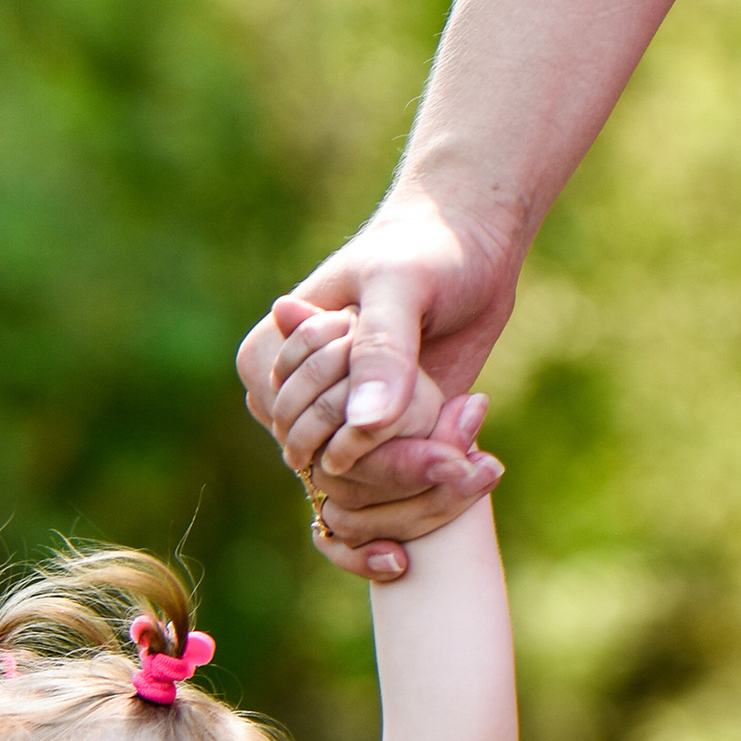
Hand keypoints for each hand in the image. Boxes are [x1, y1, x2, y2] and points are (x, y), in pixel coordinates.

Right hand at [238, 181, 525, 569]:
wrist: (470, 248)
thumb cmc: (428, 248)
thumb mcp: (403, 285)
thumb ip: (382, 351)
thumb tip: (361, 425)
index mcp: (264, 360)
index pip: (299, 435)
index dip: (361, 442)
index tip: (435, 416)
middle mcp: (287, 400)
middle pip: (329, 474)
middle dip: (402, 466)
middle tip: (466, 439)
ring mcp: (329, 422)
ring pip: (360, 493)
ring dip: (422, 481)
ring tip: (476, 446)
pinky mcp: (374, 439)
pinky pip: (387, 489)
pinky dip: (431, 482)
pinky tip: (473, 452)